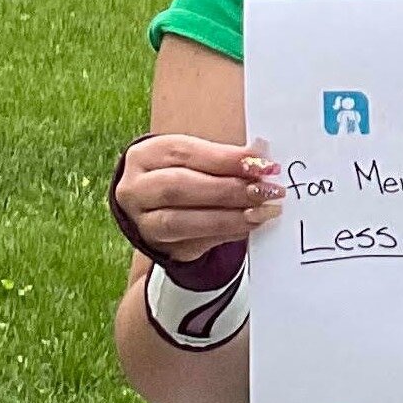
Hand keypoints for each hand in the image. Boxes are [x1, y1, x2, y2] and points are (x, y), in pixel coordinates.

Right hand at [118, 133, 282, 263]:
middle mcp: (136, 189)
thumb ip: (224, 158)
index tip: (261, 164)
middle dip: (228, 189)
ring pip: (182, 221)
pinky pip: (195, 243)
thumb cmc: (182, 174)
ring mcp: (144, 223)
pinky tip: (249, 225)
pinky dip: (226, 234)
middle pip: (179, 187)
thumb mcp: (195, 158)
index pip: (184, 153)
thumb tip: (261, 157)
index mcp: (145, 156)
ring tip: (262, 212)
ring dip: (228, 217)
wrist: (156, 208)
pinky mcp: (161, 248)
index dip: (225, 159)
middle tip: (266, 191)